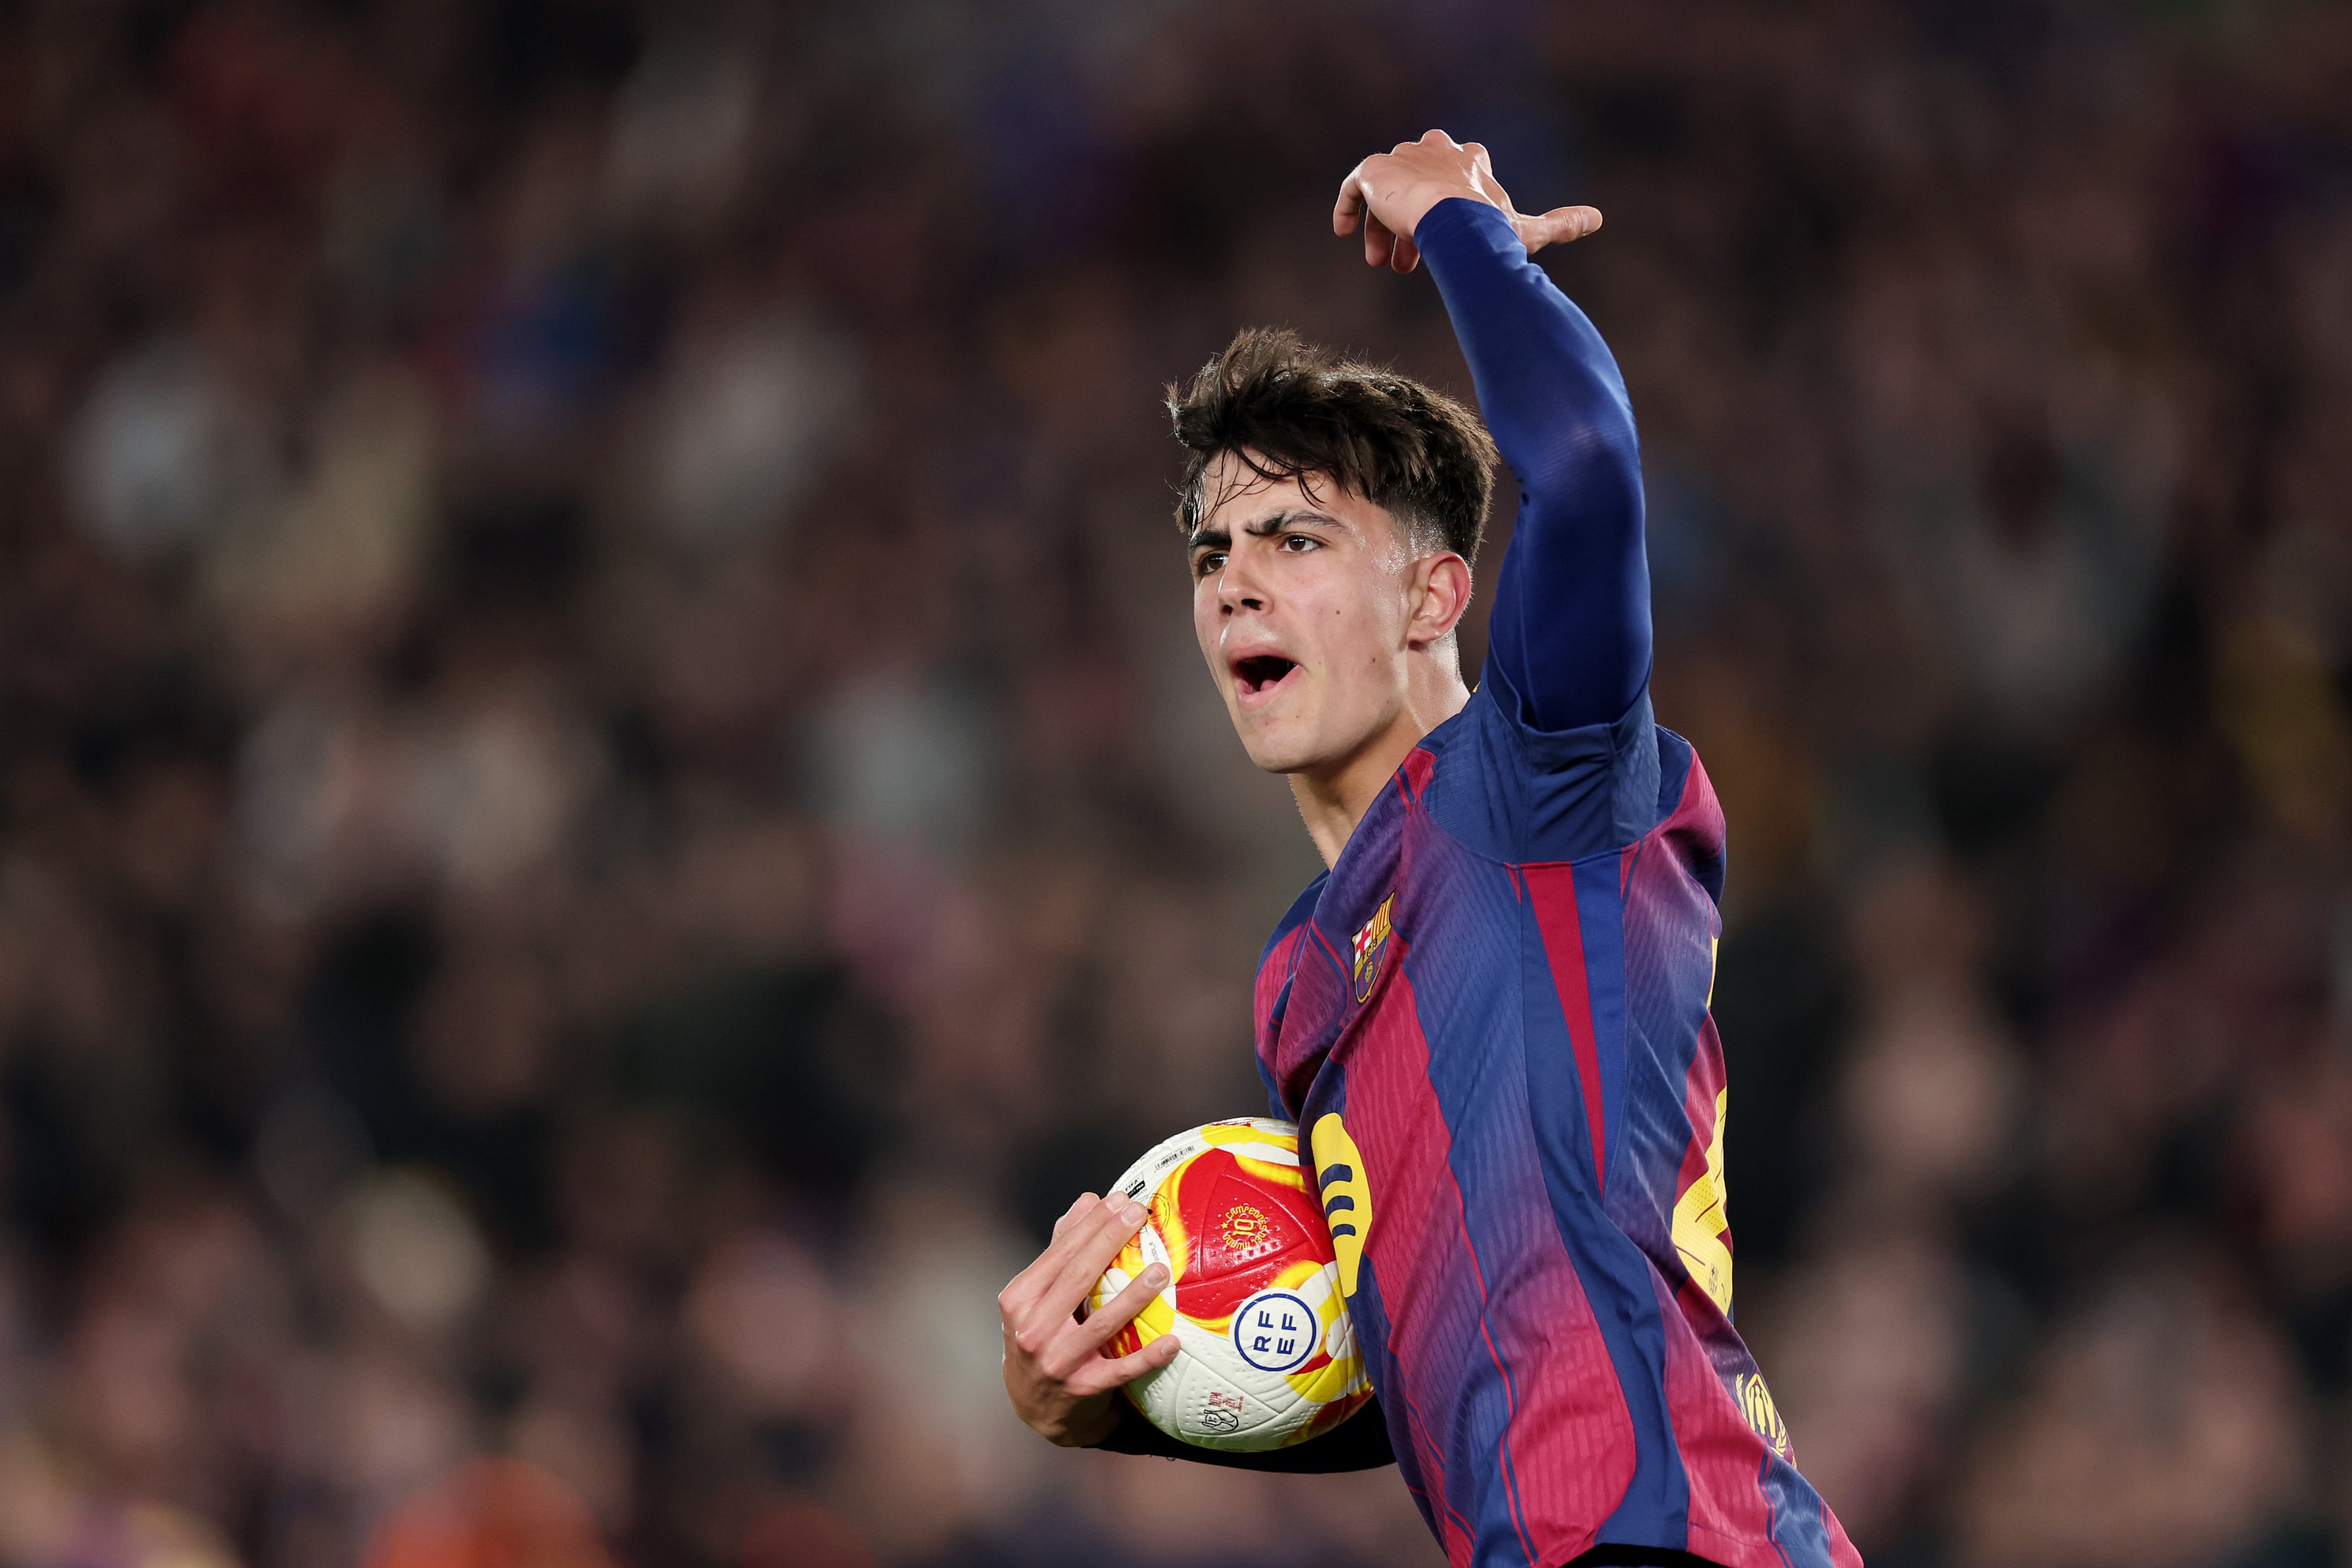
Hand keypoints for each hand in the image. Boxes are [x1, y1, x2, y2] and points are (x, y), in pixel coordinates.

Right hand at [1000, 1192, 1180, 1446]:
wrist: (1034, 1404)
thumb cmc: (1040, 1336)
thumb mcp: (1037, 1296)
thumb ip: (1061, 1248)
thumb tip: (1088, 1200)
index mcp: (1020, 1299)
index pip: (1059, 1253)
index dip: (1091, 1224)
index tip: (1120, 1201)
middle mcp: (1033, 1329)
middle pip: (1077, 1277)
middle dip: (1110, 1241)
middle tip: (1140, 1215)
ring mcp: (1057, 1361)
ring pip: (1100, 1322)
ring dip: (1133, 1295)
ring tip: (1161, 1271)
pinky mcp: (1083, 1387)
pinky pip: (1121, 1370)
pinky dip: (1147, 1356)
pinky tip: (1172, 1341)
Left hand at [1333, 128, 1602, 274]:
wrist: (1453, 221)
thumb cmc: (1491, 229)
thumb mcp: (1526, 229)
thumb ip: (1560, 223)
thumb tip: (1598, 218)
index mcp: (1470, 159)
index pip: (1456, 172)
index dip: (1449, 208)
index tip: (1439, 242)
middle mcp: (1435, 149)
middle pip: (1418, 182)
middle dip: (1414, 223)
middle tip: (1407, 265)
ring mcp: (1402, 157)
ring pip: (1387, 190)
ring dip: (1384, 227)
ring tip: (1385, 262)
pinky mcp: (1373, 169)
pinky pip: (1352, 184)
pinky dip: (1346, 208)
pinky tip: (1344, 233)